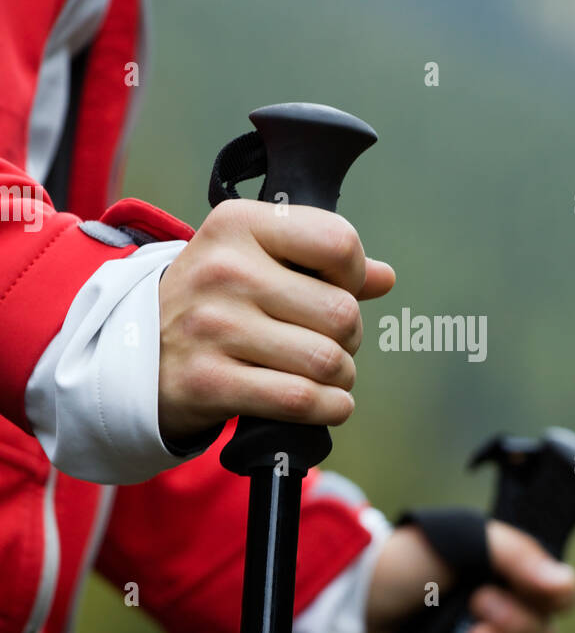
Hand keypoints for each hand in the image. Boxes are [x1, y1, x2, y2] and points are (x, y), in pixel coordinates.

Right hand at [157, 199, 394, 443]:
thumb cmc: (211, 301)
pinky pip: (300, 399)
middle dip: (350, 337)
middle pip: (341, 312)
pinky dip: (329, 408)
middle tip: (330, 343)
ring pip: (326, 360)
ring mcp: (212, 328)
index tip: (339, 290)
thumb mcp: (253, 259)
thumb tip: (384, 277)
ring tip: (326, 374)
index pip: (338, 242)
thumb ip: (319, 261)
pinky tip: (329, 404)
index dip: (355, 275)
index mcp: (237, 225)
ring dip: (341, 377)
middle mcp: (223, 270)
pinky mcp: (207, 382)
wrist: (132, 352)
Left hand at [365, 520, 574, 632]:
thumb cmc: (403, 564)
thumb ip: (516, 556)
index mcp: (508, 574)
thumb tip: (566, 586)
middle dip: (517, 621)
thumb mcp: (461, 539)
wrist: (351, 608)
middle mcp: (502, 613)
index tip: (532, 587)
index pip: (559, 594)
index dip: (553, 595)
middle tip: (477, 604)